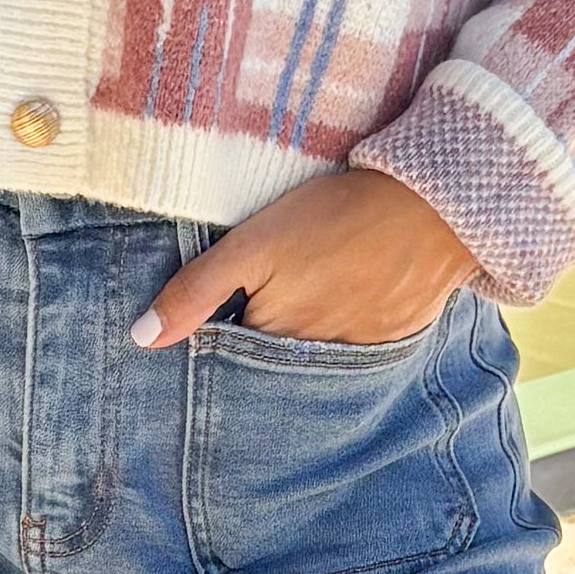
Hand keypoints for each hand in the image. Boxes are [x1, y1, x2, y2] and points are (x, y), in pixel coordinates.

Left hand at [136, 167, 479, 350]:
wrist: (431, 207)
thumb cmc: (334, 218)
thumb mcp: (254, 245)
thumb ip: (197, 290)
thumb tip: (142, 338)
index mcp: (275, 341)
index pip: (229, 360)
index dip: (215, 340)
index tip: (215, 319)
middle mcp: (315, 363)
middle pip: (270, 366)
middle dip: (256, 352)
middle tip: (265, 303)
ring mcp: (358, 356)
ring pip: (311, 360)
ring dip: (300, 342)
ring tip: (304, 300)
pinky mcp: (392, 341)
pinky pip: (354, 351)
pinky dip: (342, 332)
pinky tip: (341, 301)